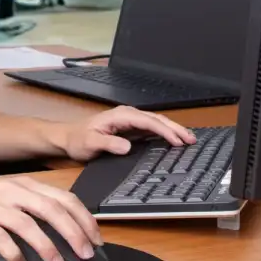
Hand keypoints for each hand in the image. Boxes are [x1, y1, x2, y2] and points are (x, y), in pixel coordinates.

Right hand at [0, 176, 101, 260]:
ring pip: (31, 226)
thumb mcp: (3, 194)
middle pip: (53, 210)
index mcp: (22, 184)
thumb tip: (60, 225)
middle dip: (75, 233)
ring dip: (49, 248)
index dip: (84, 218)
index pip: (63, 198)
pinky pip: (2, 241)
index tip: (96, 237)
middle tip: (87, 254)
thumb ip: (28, 204)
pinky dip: (16, 256)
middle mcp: (11, 192)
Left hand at [58, 106, 195, 161]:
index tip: (176, 141)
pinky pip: (152, 129)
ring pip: (156, 123)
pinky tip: (173, 140)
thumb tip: (127, 146)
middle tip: (191, 139)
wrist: (68, 137)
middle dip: (175, 128)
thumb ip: (108, 143)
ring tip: (189, 139)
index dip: (164, 130)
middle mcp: (127, 115)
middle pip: (157, 119)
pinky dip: (165, 133)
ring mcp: (130, 121)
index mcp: (120, 115)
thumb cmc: (78, 139)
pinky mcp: (130, 128)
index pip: (148, 121)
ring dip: (173, 130)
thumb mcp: (90, 143)